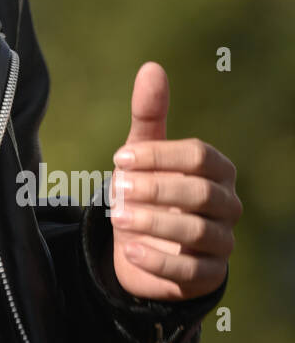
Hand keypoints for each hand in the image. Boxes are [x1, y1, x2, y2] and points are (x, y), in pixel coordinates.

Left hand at [108, 62, 240, 300]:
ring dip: (154, 222)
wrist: (143, 245)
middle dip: (155, 189)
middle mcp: (227, 204)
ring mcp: (221, 241)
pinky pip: (190, 270)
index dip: (159, 156)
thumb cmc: (148, 189)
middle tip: (115, 188)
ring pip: (197, 231)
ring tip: (118, 217)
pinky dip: (159, 260)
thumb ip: (148, 113)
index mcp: (217, 169)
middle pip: (200, 192)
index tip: (119, 159)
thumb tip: (151, 66)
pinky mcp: (208, 275)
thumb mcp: (143, 153)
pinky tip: (130, 250)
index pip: (199, 156)